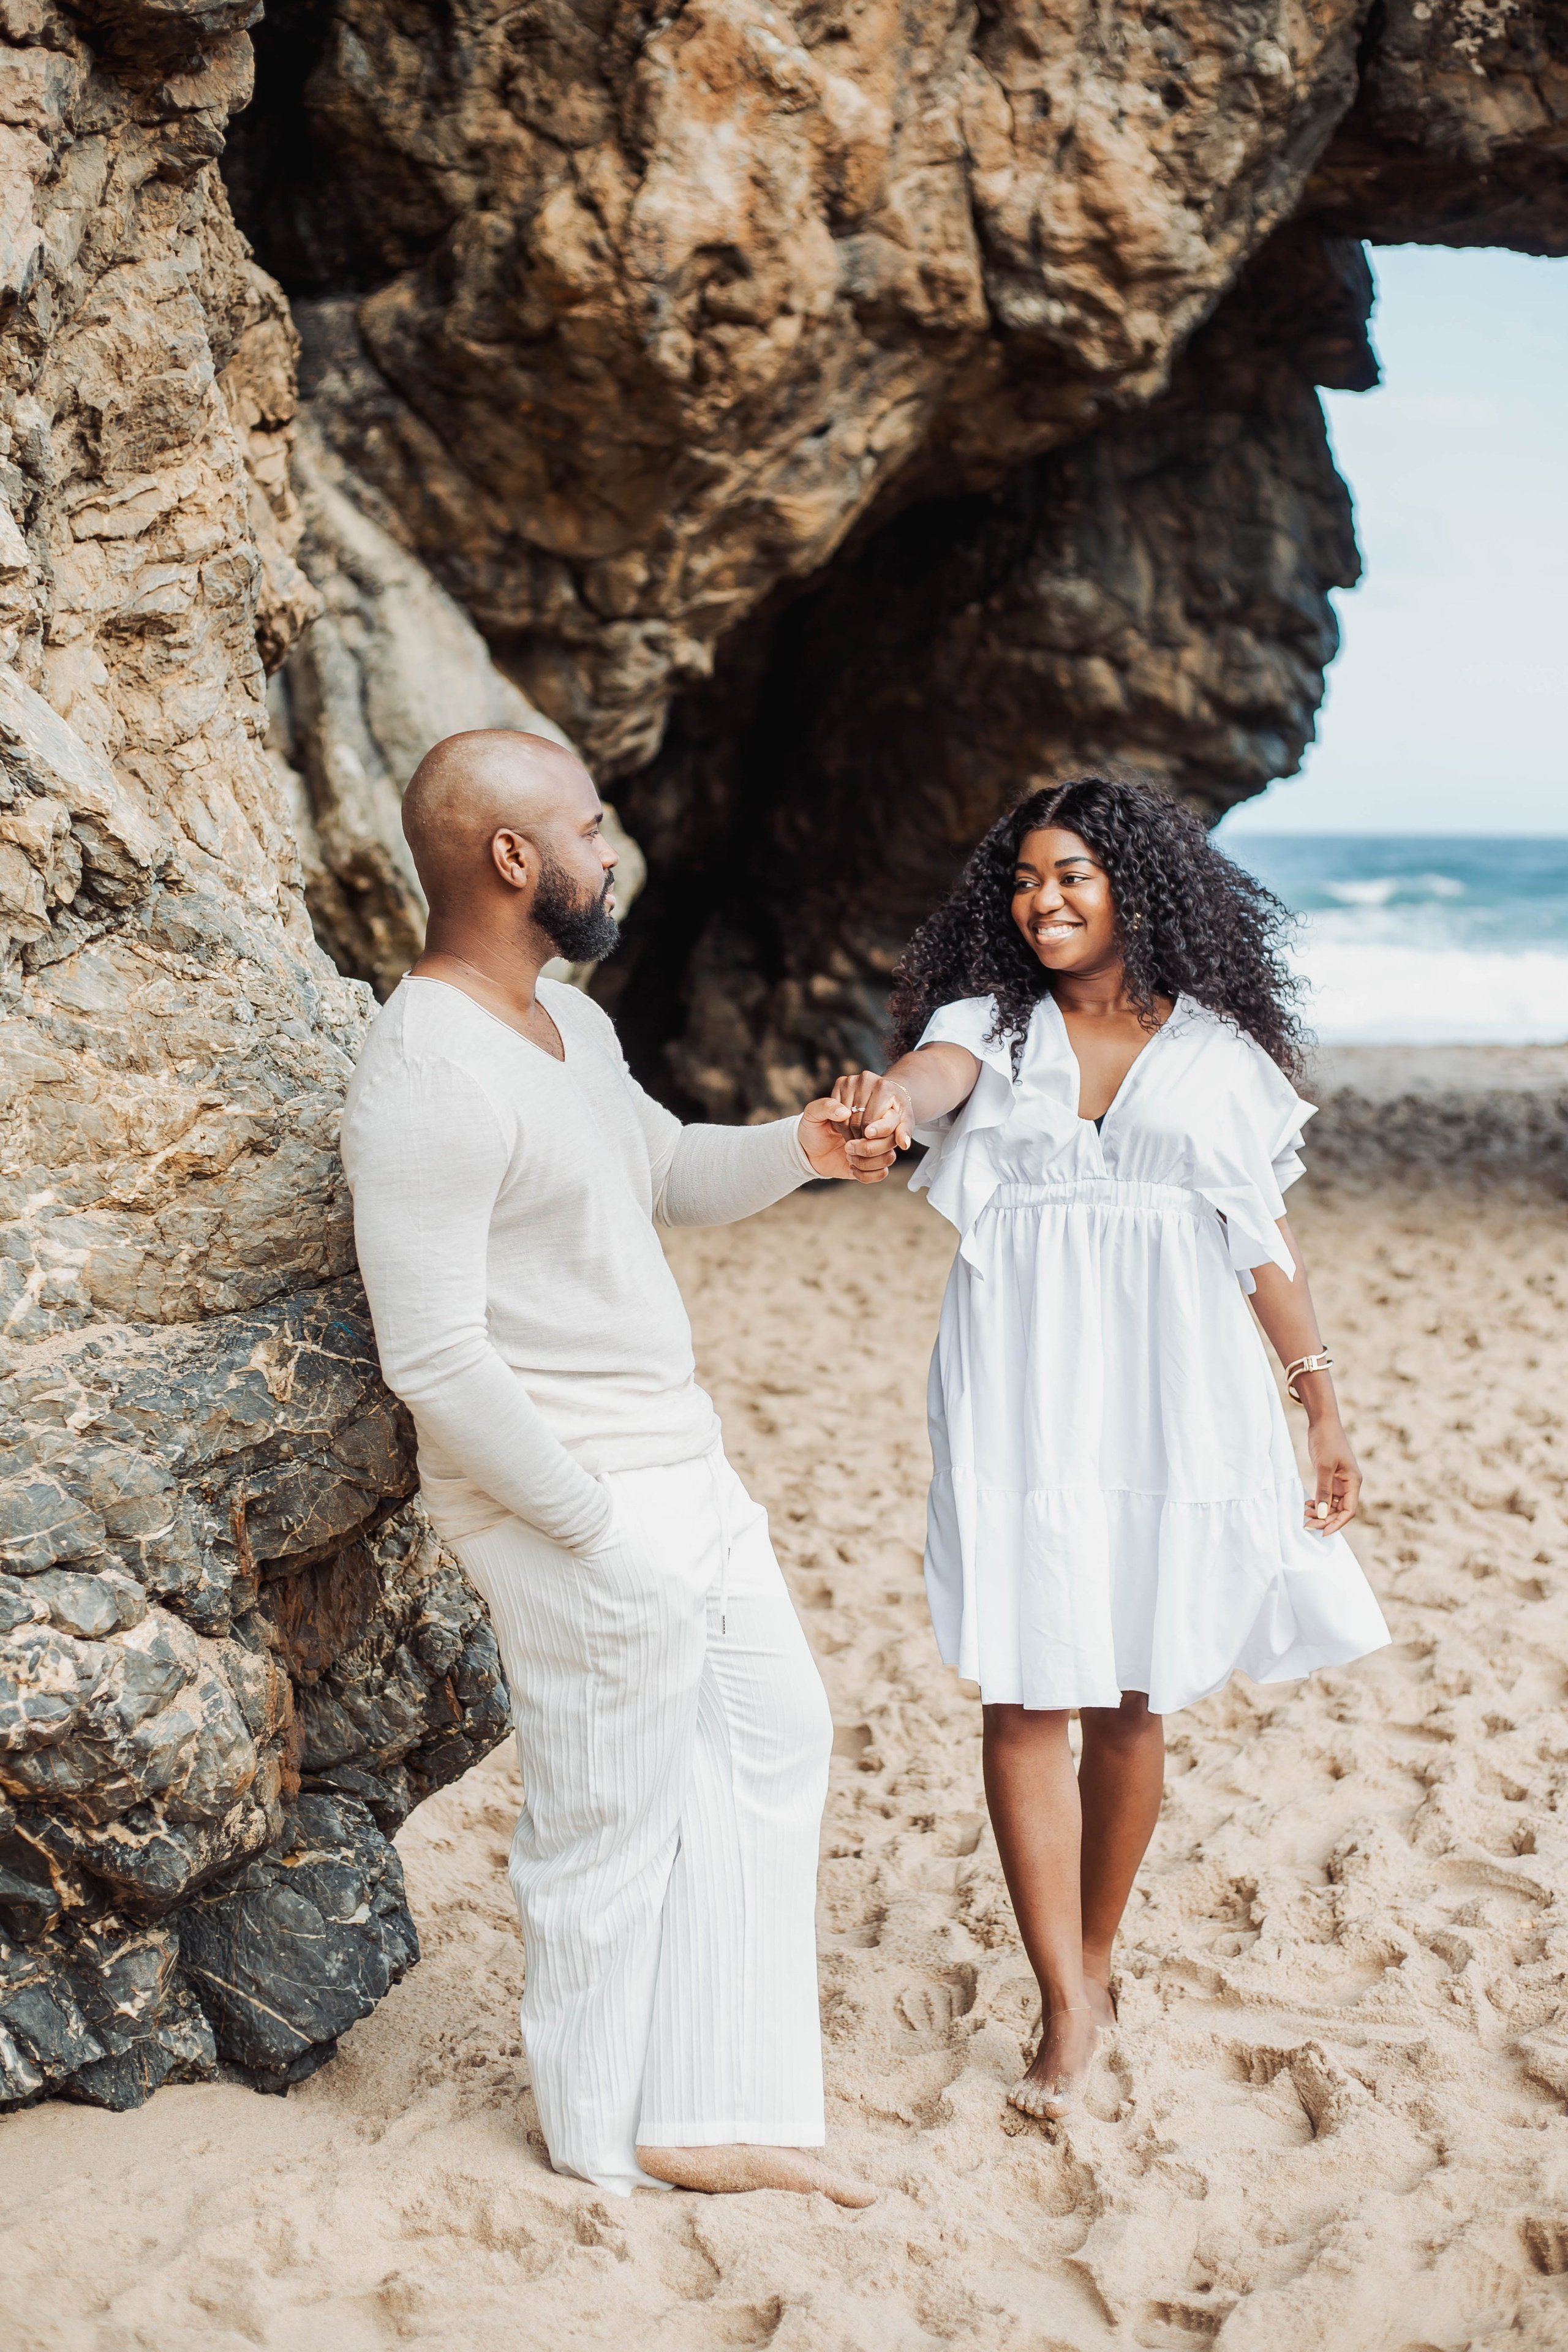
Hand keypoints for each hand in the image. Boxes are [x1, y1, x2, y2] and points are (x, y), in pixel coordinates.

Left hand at [798, 1095, 899, 1182]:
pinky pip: (881, 1174)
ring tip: (847, 1155)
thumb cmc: (812, 1128)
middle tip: (848, 1145)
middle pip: (892, 1140)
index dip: (883, 1126)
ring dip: (868, 1160)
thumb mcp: (813, 1113)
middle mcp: (875, 1132)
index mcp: (867, 1114)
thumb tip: (845, 1112)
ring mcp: (874, 1150)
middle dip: (871, 1146)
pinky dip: (866, 1174)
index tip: (867, 1132)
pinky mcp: (869, 1167)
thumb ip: (826, 1107)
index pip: (891, 1117)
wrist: (806, 1150)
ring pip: (889, 1157)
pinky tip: (851, 1168)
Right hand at [831, 1070, 912, 1148]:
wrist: (887, 1091)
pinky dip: (840, 1123)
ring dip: (848, 1133)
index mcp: (884, 1088)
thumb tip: (904, 1144)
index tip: (867, 1147)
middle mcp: (867, 1080)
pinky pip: (833, 1111)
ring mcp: (852, 1080)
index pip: (869, 1122)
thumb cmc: (896, 1109)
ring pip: (843, 1118)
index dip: (868, 1138)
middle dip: (859, 1138)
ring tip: (857, 1139)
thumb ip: (904, 1133)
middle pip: (856, 1120)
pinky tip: (850, 1127)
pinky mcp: (841, 1082)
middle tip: (863, 1146)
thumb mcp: (905, 1121)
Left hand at [1303, 1415, 1359, 1535]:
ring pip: (1332, 1504)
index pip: (1349, 1510)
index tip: (1323, 1532)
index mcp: (1354, 1482)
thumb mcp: (1324, 1467)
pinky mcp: (1331, 1476)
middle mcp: (1349, 1484)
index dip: (1337, 1523)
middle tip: (1307, 1523)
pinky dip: (1318, 1501)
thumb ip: (1324, 1491)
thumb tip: (1323, 1514)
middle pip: (1340, 1510)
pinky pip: (1327, 1495)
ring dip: (1320, 1511)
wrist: (1323, 1422)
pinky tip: (1307, 1504)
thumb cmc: (1327, 1441)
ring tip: (1304, 1513)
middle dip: (1325, 1519)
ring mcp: (1340, 1480)